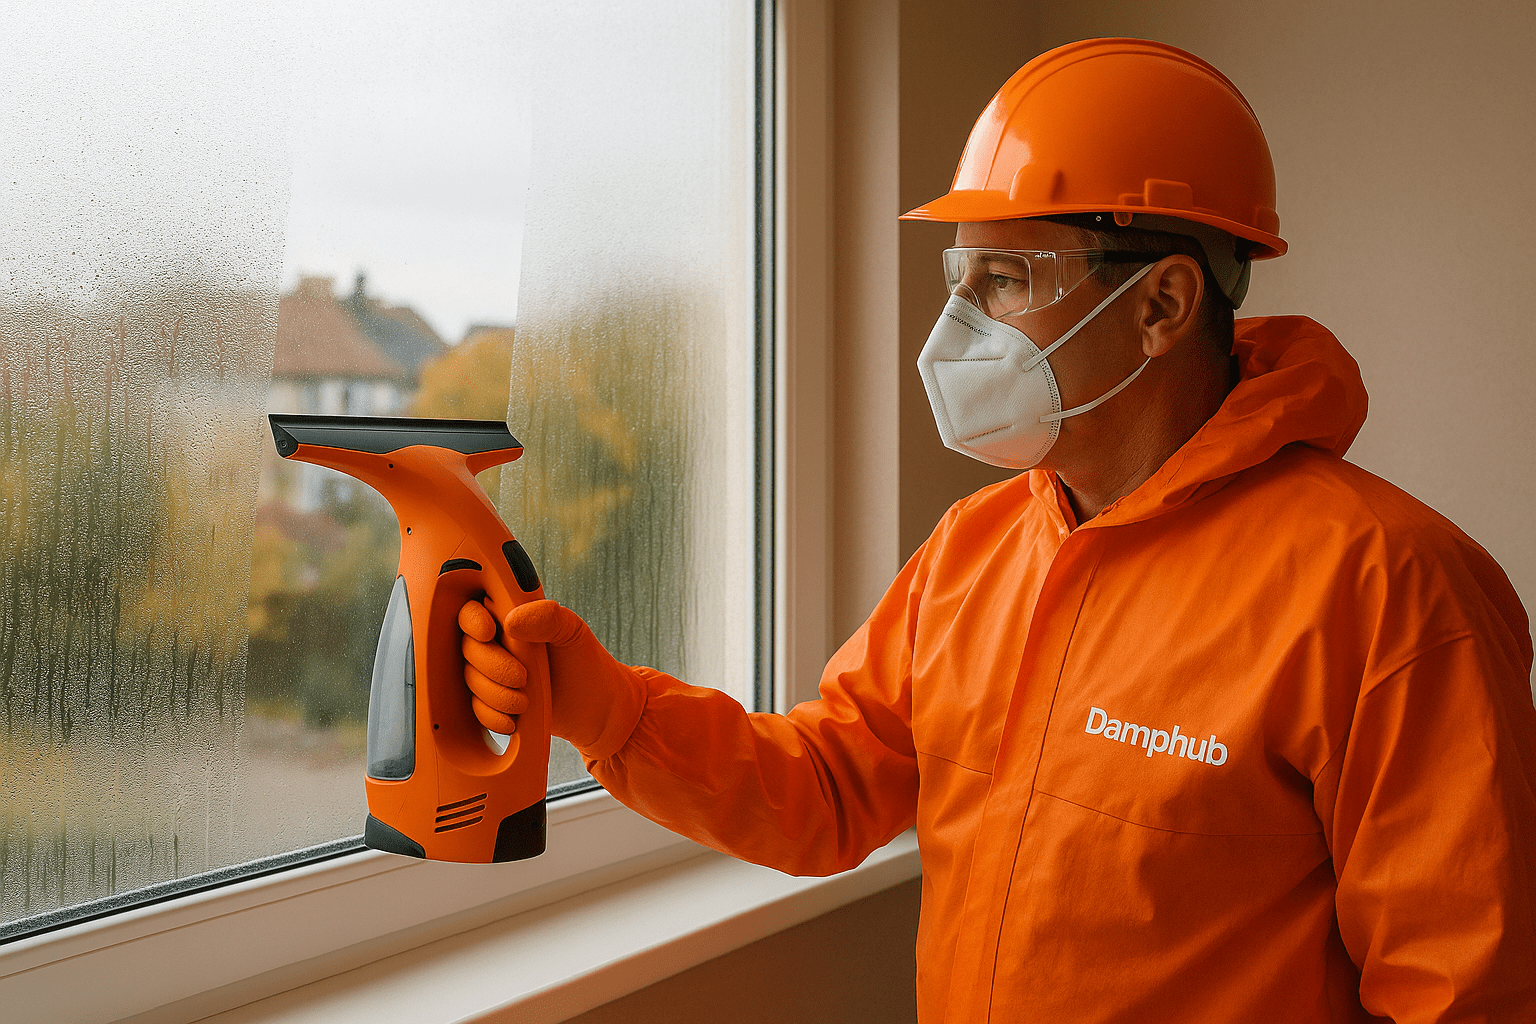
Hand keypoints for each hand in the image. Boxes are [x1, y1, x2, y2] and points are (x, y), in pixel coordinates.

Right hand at [459, 597, 640, 751]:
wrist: (600, 711)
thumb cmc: (588, 664)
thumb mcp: (573, 632)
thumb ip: (547, 617)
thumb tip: (510, 621)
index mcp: (513, 616)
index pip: (474, 610)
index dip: (474, 620)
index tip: (489, 632)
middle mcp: (499, 643)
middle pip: (468, 648)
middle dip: (492, 666)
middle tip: (522, 677)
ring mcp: (495, 673)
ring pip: (471, 680)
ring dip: (495, 695)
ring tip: (525, 702)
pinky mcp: (495, 702)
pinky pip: (476, 709)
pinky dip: (492, 717)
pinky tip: (513, 721)